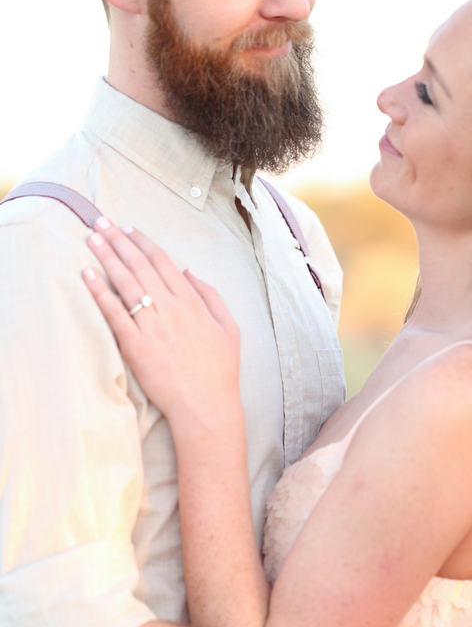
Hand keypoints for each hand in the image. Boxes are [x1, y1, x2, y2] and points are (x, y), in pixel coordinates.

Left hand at [82, 220, 239, 426]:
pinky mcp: (135, 346)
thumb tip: (189, 272)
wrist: (206, 405)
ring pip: (125, 283)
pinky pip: (114, 313)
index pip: (163, 262)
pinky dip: (99, 292)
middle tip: (100, 221)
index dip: (143, 242)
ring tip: (91, 238)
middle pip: (140, 265)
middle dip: (118, 240)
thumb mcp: (229, 328)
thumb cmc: (219, 370)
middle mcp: (171, 308)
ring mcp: (152, 326)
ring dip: (106, 257)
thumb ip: (211, 296)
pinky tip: (87, 274)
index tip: (128, 228)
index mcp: (192, 302)